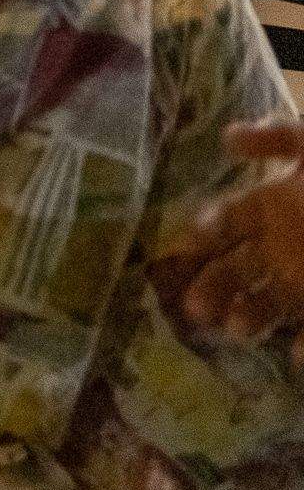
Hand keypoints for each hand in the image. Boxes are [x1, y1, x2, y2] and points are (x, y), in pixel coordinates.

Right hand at [167, 122, 303, 361]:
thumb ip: (279, 138)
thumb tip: (227, 137)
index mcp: (270, 206)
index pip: (224, 221)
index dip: (207, 231)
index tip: (200, 238)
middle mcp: (279, 247)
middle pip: (233, 270)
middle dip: (213, 288)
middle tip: (195, 308)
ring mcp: (302, 279)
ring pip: (264, 303)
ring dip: (249, 317)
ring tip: (239, 329)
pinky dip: (303, 346)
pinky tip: (298, 353)